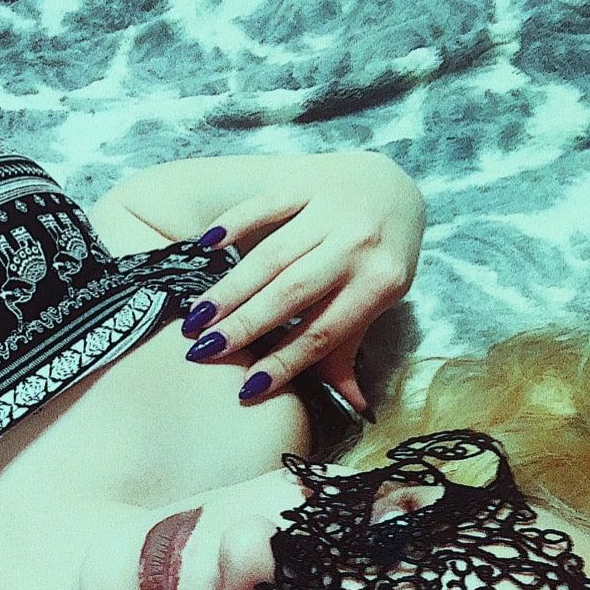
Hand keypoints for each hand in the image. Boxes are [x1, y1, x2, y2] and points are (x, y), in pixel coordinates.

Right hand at [180, 151, 425, 411]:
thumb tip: (357, 411)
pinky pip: (267, 203)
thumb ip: (350, 349)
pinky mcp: (308, 179)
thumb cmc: (377, 254)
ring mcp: (333, 208)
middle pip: (293, 293)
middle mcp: (360, 244)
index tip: (246, 387)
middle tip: (203, 349)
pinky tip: (206, 247)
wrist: (392, 184)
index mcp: (380, 283)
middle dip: (245, 324)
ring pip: (274, 255)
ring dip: (231, 287)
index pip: (324, 331)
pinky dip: (236, 224)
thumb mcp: (376, 300)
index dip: (285, 362)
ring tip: (196, 316)